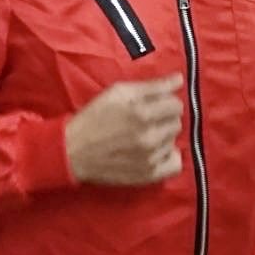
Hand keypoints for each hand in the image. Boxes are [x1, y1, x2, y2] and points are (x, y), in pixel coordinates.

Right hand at [65, 77, 182, 184]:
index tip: (154, 105)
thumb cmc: (95, 117)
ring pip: (174, 140)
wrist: (73, 151)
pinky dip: (168, 156)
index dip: (165, 102)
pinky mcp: (149, 175)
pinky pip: (176, 164)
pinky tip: (155, 152)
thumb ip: (153, 86)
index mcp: (142, 114)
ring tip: (144, 136)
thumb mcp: (118, 93)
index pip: (176, 104)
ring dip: (163, 136)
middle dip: (164, 118)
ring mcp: (150, 158)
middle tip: (146, 120)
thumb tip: (180, 79)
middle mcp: (149, 137)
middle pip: (176, 122)